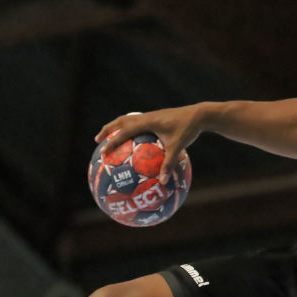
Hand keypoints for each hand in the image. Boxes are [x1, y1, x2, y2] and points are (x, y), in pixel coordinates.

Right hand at [95, 104, 209, 173]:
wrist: (199, 114)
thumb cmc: (187, 129)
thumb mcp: (177, 148)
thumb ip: (168, 164)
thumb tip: (162, 182)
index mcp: (147, 122)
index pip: (124, 132)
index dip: (112, 141)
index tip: (103, 151)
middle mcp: (146, 117)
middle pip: (121, 121)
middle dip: (108, 130)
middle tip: (97, 140)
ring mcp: (150, 116)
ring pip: (128, 119)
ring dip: (117, 127)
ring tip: (109, 137)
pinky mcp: (156, 117)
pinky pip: (138, 122)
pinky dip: (130, 128)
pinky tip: (132, 140)